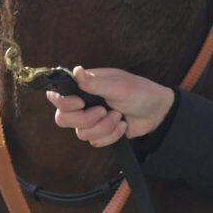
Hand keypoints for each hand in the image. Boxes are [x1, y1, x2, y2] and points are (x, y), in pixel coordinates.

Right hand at [46, 66, 174, 148]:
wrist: (156, 112)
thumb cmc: (138, 92)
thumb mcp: (117, 85)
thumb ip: (94, 82)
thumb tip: (76, 71)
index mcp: (83, 86)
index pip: (57, 96)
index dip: (64, 103)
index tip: (81, 103)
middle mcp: (82, 102)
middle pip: (63, 119)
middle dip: (85, 119)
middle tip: (102, 111)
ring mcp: (90, 119)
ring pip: (81, 133)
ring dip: (104, 127)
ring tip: (118, 116)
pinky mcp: (100, 132)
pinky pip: (96, 142)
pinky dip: (111, 135)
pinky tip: (122, 125)